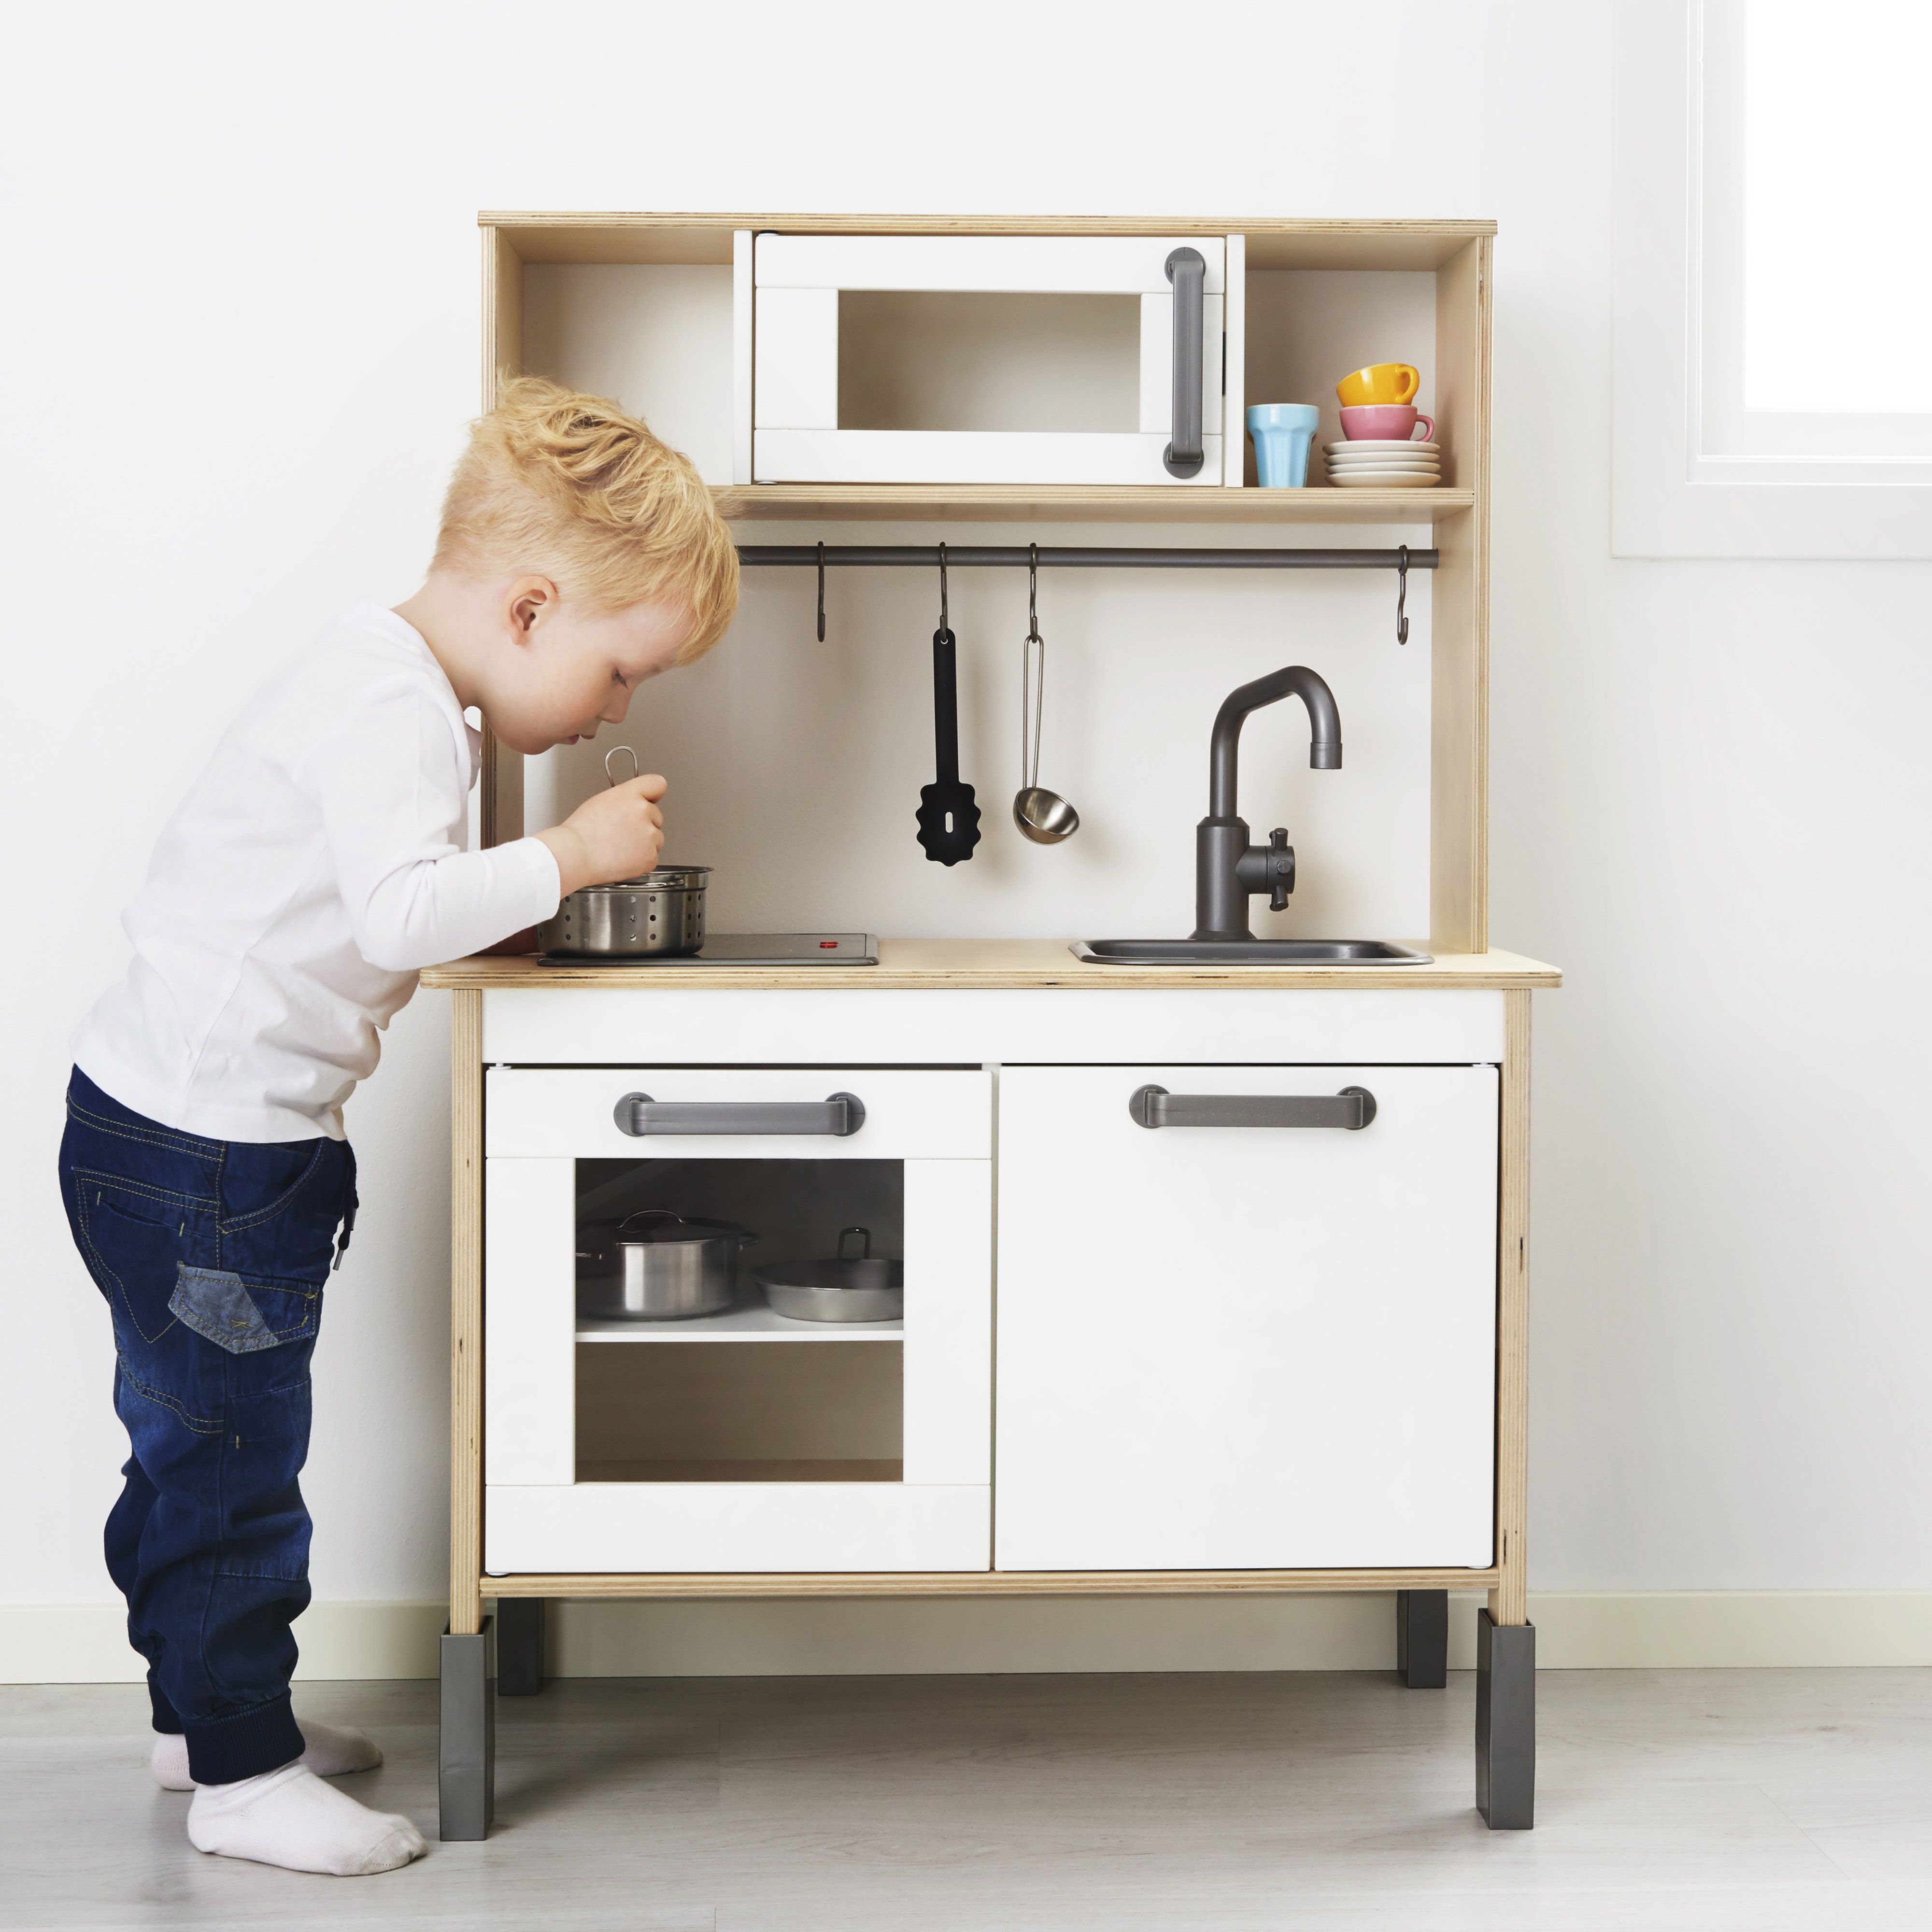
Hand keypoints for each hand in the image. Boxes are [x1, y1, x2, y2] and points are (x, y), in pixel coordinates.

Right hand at [537, 774, 666, 895]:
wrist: (576, 855)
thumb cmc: (583, 831)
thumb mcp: (603, 801)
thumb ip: (626, 799)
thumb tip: (635, 805)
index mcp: (630, 795)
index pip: (657, 784)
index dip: (653, 794)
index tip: (650, 800)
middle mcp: (644, 811)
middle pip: (656, 816)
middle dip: (644, 823)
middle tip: (621, 832)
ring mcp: (650, 835)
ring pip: (656, 838)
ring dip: (644, 843)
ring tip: (619, 846)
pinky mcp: (650, 856)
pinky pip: (652, 856)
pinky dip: (641, 860)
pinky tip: (623, 858)